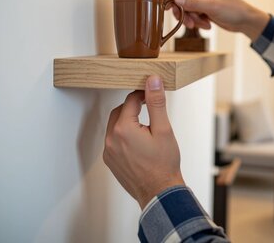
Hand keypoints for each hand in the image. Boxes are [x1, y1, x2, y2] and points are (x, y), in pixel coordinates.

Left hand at [103, 76, 184, 208]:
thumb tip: (152, 81)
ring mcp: (109, 152)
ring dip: (128, 121)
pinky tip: (139, 141)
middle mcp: (111, 139)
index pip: (131, 100)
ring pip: (115, 126)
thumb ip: (156, 103)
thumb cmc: (164, 164)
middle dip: (133, 107)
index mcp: (123, 129)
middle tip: (150, 108)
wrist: (160, 193)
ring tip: (146, 127)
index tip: (153, 96)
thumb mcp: (163, 129)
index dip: (143, 95)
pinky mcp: (110, 161)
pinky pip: (114, 140)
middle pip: (120, 111)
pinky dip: (124, 135)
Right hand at [169, 0, 269, 40]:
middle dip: (185, 12)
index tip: (168, 6)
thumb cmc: (234, 11)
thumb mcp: (212, 7)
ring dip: (192, 19)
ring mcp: (205, 1)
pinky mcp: (206, 10)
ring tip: (202, 25)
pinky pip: (195, 16)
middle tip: (187, 23)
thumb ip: (193, 3)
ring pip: (189, 9)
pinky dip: (198, 22)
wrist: (246, 22)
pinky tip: (208, 25)